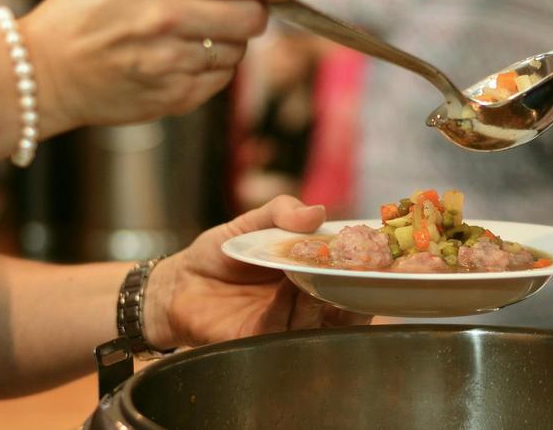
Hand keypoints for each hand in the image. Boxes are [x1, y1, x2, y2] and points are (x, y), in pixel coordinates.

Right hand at [21, 0, 295, 130]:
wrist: (44, 73)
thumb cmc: (81, 15)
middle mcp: (165, 19)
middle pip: (251, 18)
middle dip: (253, 12)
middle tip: (240, 9)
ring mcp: (170, 63)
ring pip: (238, 53)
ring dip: (229, 42)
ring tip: (194, 37)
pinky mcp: (173, 99)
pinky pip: (220, 81)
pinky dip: (213, 69)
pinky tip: (183, 60)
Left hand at [144, 195, 371, 348]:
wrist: (178, 282)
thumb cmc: (217, 254)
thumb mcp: (250, 223)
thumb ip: (281, 212)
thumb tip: (316, 211)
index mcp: (308, 275)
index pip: (346, 277)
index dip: (363, 269)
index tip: (375, 255)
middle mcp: (302, 305)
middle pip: (341, 307)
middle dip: (351, 291)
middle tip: (351, 270)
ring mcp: (282, 325)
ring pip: (315, 321)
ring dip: (319, 298)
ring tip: (313, 273)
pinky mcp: (256, 340)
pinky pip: (280, 329)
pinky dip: (287, 309)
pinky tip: (288, 289)